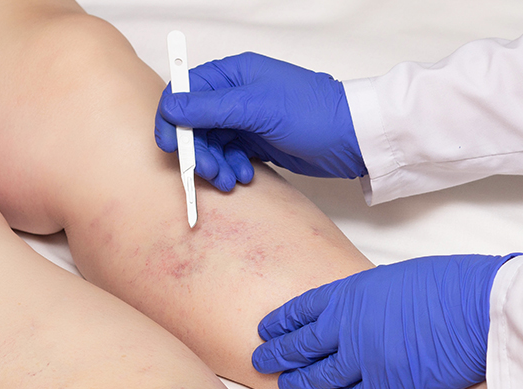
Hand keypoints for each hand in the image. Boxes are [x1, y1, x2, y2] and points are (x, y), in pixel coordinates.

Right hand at [155, 52, 366, 190]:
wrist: (351, 139)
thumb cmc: (313, 114)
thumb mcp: (257, 108)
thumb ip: (211, 108)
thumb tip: (171, 108)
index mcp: (232, 74)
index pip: (184, 93)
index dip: (174, 121)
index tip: (173, 147)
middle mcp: (236, 94)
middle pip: (195, 123)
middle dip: (197, 150)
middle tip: (209, 172)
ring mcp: (247, 119)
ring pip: (212, 143)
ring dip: (215, 164)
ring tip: (230, 179)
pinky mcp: (259, 141)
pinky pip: (231, 155)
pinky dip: (232, 167)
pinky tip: (244, 175)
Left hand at [252, 254, 522, 388]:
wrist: (483, 310)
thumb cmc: (456, 285)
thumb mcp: (404, 277)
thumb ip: (377, 295)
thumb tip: (373, 305)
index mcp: (353, 292)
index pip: (303, 308)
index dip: (283, 321)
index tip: (268, 327)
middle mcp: (349, 325)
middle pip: (302, 342)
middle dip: (278, 351)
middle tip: (261, 359)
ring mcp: (364, 358)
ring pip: (319, 373)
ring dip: (299, 379)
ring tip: (284, 383)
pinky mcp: (387, 385)